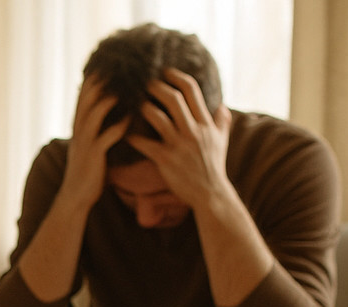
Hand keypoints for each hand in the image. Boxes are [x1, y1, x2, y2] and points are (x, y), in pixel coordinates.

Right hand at [57, 75, 129, 213]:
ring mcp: (85, 140)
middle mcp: (79, 128)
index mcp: (79, 124)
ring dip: (113, 96)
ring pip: (96, 110)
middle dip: (105, 79)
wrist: (75, 197)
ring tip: (131, 85)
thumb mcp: (90, 144)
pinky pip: (108, 134)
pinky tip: (133, 117)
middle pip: (89, 95)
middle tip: (125, 65)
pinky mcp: (94, 154)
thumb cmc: (88, 171)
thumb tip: (114, 112)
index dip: (98, 76)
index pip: (85, 92)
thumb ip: (99, 127)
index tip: (115, 63)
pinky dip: (120, 124)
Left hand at [127, 69, 235, 212]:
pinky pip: (145, 144)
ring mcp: (179, 144)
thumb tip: (223, 106)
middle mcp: (193, 130)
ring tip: (134, 104)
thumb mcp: (222, 142)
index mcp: (206, 122)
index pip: (192, 91)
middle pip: (173, 99)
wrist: (210, 193)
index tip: (165, 72)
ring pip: (157, 117)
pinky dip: (132, 137)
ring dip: (143, 108)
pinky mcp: (166, 159)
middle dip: (156, 87)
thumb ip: (222, 122)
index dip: (177, 77)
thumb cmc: (214, 167)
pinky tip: (124, 133)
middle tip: (144, 83)